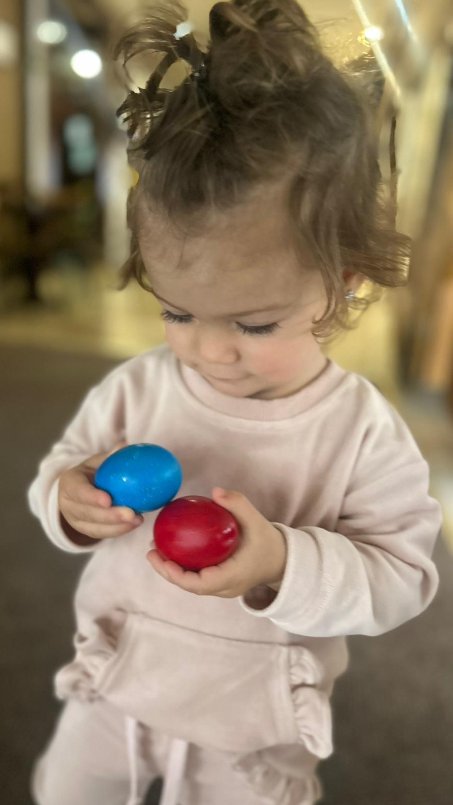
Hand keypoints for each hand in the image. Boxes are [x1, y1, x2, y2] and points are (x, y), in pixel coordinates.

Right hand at [58, 443, 142, 541]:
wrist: (77, 491)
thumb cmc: (90, 473)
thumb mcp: (95, 462)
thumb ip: (109, 456)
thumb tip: (125, 444)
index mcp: (69, 483)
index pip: (78, 491)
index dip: (91, 497)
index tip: (108, 499)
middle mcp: (67, 504)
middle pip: (88, 513)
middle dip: (110, 516)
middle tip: (131, 514)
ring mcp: (75, 520)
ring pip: (95, 528)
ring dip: (118, 527)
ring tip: (137, 520)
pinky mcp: (86, 531)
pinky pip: (101, 534)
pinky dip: (118, 531)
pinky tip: (134, 524)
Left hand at [147, 487, 286, 597]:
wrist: (284, 560)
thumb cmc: (269, 541)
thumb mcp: (257, 520)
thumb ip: (238, 504)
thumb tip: (215, 491)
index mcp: (233, 577)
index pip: (200, 583)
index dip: (176, 575)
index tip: (161, 558)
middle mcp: (226, 588)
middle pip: (190, 586)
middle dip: (167, 572)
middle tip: (150, 552)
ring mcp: (223, 588)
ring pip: (192, 583)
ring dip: (172, 570)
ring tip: (155, 550)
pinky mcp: (221, 583)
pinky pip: (198, 578)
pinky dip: (183, 567)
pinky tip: (172, 550)